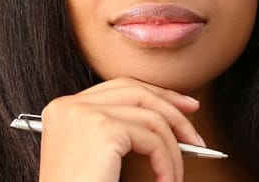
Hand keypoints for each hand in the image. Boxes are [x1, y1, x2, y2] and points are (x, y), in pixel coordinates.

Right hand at [37, 77, 205, 181]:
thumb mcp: (94, 154)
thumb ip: (117, 129)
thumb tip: (163, 115)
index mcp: (64, 109)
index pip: (118, 87)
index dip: (155, 94)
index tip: (182, 107)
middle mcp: (71, 105)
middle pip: (136, 91)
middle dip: (173, 108)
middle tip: (194, 134)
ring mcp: (86, 114)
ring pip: (151, 118)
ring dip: (173, 150)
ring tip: (174, 175)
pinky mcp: (103, 130)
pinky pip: (153, 140)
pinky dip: (166, 163)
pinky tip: (164, 181)